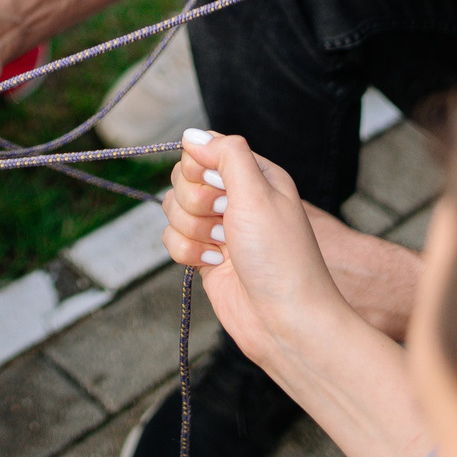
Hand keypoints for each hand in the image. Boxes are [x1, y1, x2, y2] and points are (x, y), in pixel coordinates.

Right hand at [159, 131, 341, 374]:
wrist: (284, 321)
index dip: (200, 167)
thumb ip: (226, 154)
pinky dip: (187, 252)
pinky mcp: (204, 256)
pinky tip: (215, 265)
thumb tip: (191, 134)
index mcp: (255, 175)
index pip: (204, 149)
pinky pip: (172, 239)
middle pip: (183, 178)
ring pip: (173, 210)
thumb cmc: (280, 257)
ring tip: (223, 248)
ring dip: (193, 230)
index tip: (219, 188)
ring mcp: (218, 228)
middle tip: (225, 221)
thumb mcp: (258, 192)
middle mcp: (236, 197)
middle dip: (195, 202)